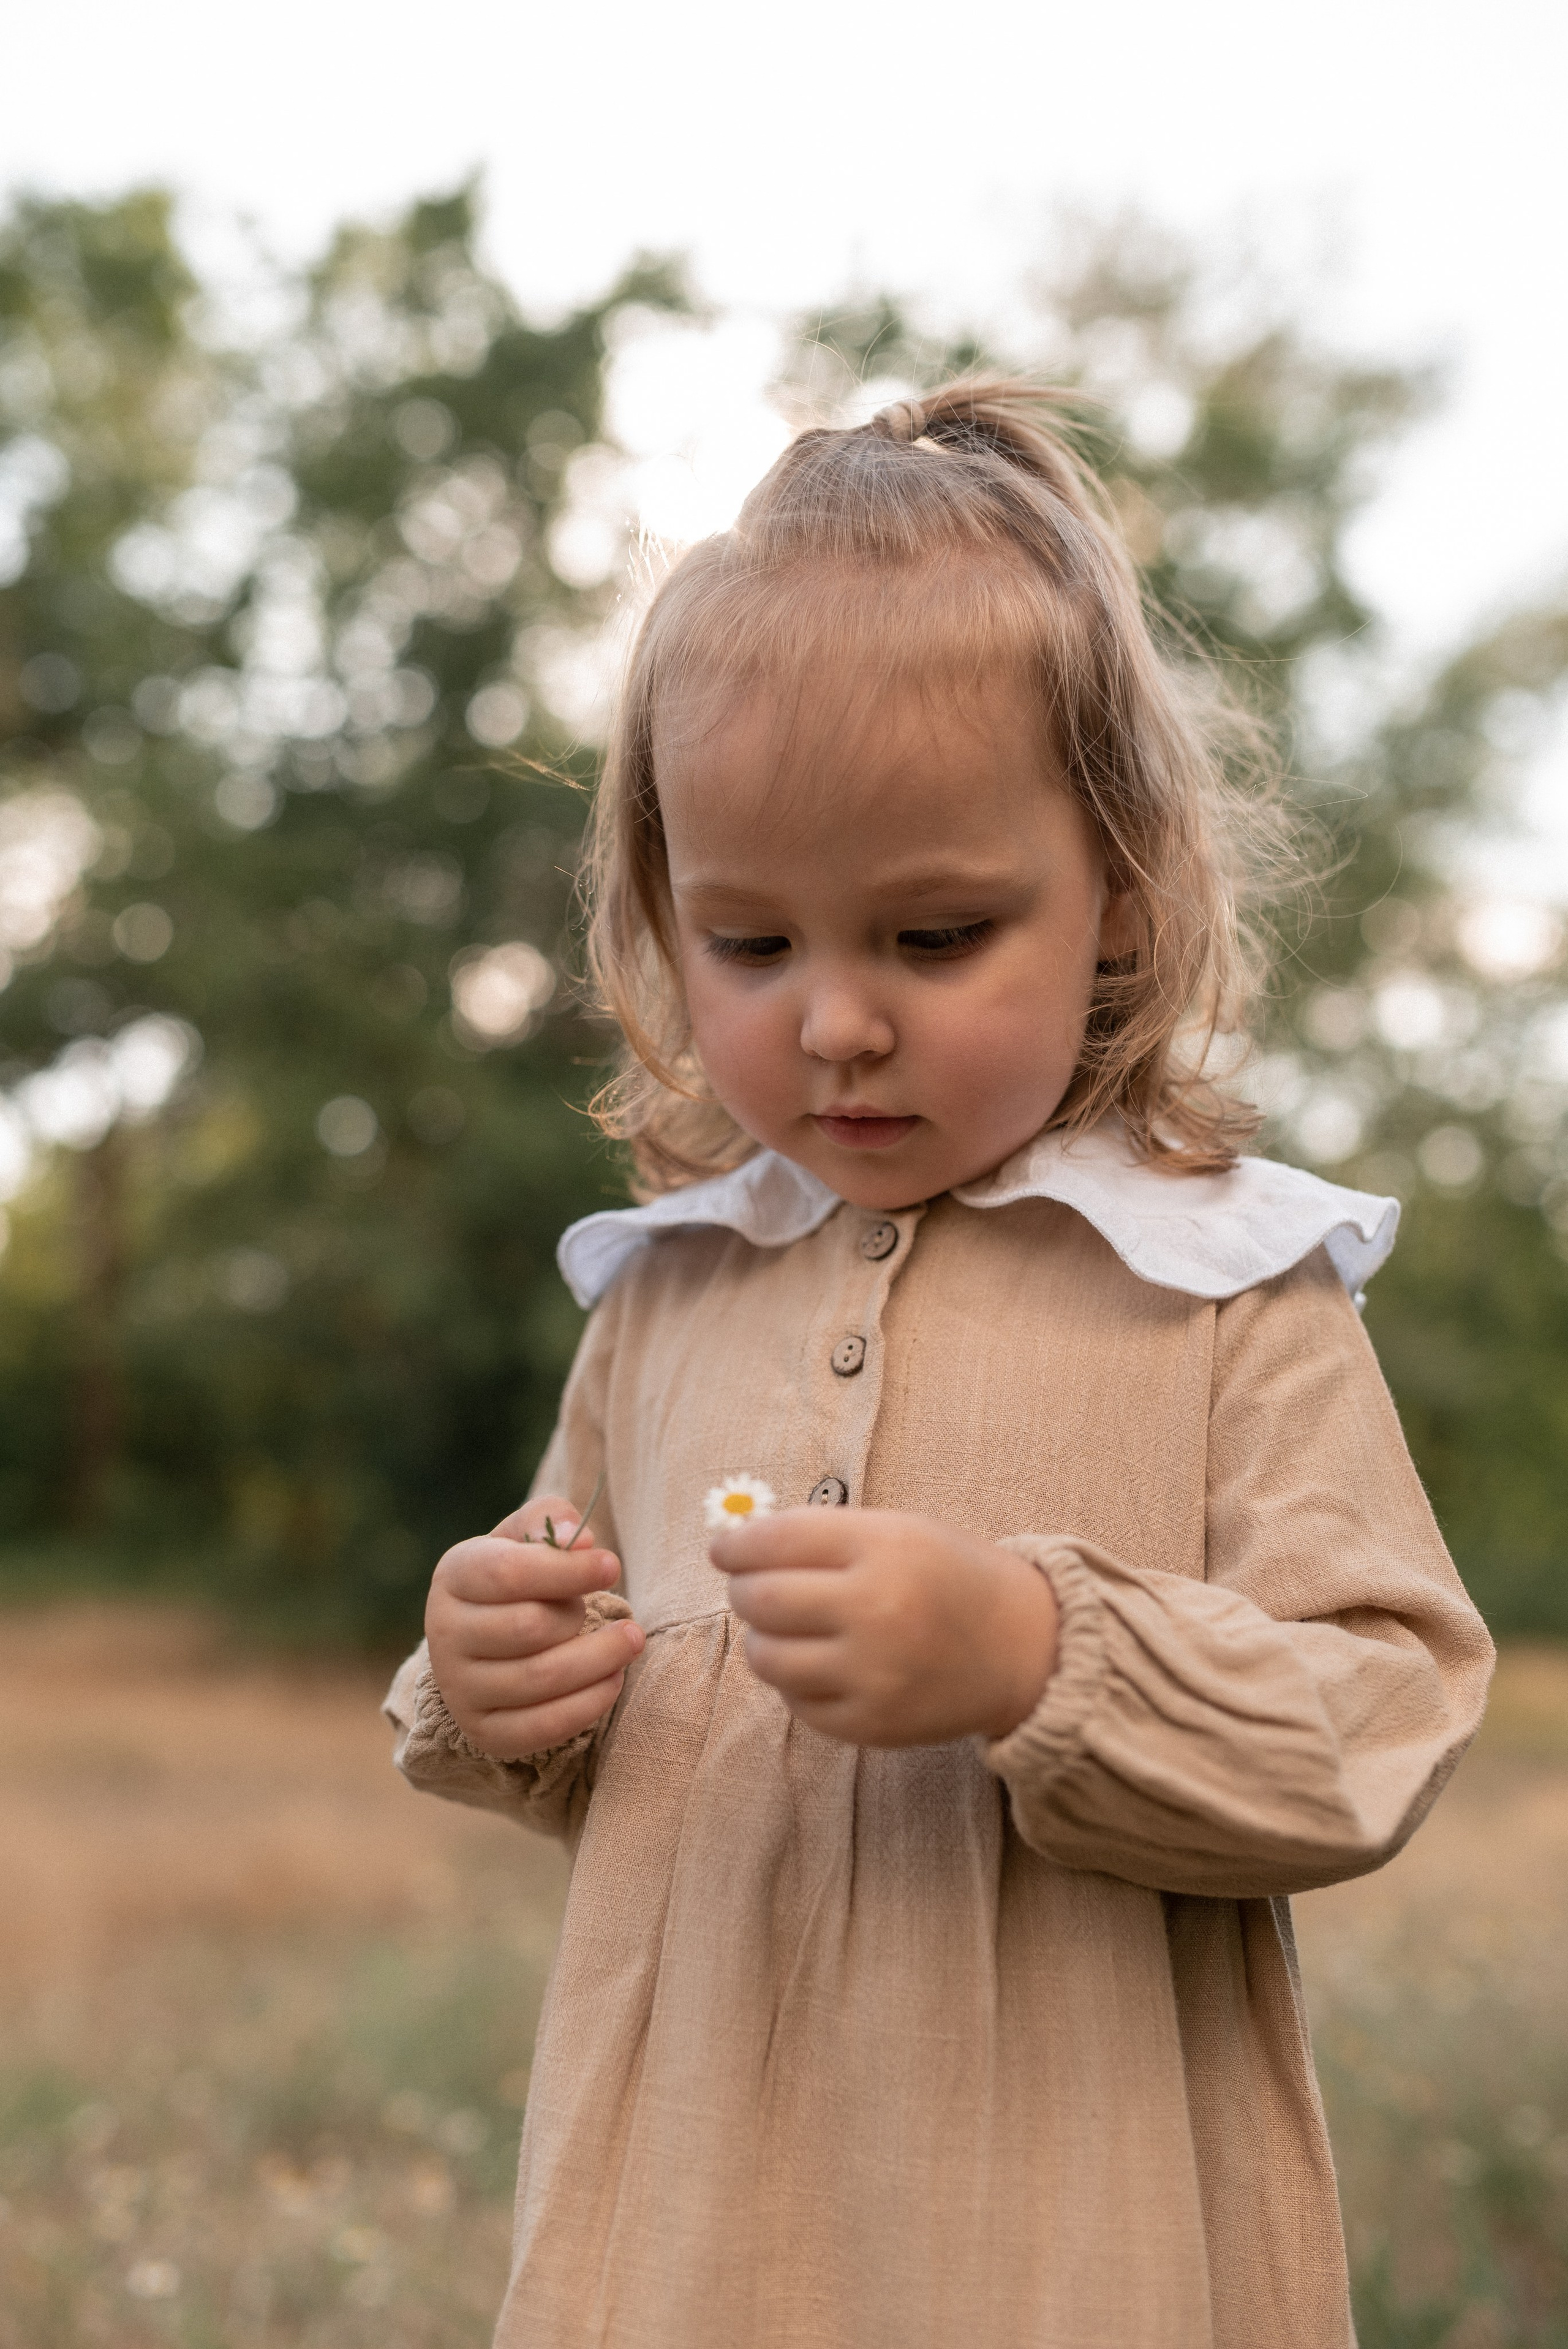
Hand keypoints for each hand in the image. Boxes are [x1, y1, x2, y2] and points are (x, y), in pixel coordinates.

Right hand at [425, 1493, 644, 1760]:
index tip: (611, 1566)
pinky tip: (613, 1679)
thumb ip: (550, 1521)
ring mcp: (461, 1689)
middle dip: (582, 1616)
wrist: (481, 1643)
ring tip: (631, 1641)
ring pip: (540, 1678)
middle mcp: (445, 1634)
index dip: (566, 1570)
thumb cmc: (515, 1576)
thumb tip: (579, 1540)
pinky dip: (589, 1704)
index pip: (508, 1574)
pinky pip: (543, 1727)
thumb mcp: (524, 1538)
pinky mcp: (485, 1732)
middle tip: (614, 1611)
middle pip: (528, 1627)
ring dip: (601, 1660)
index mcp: (454, 1577)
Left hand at [709, 1508, 1057, 1746]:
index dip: (736, 1545)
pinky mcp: (871, 1725)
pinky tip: (819, 1663)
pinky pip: (796, 1703)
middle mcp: (876, 1609)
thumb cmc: (951, 1578)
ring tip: (783, 1629)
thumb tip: (739, 1549)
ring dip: (761, 1639)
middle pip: (762, 1600)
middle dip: (742, 1591)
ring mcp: (873, 1674)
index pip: (777, 1540)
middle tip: (749, 1588)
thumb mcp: (900, 1531)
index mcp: (885, 1547)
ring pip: (767, 1657)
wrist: (1023, 1648)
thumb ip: (824, 1537)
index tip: (723, 1550)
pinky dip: (794, 1681)